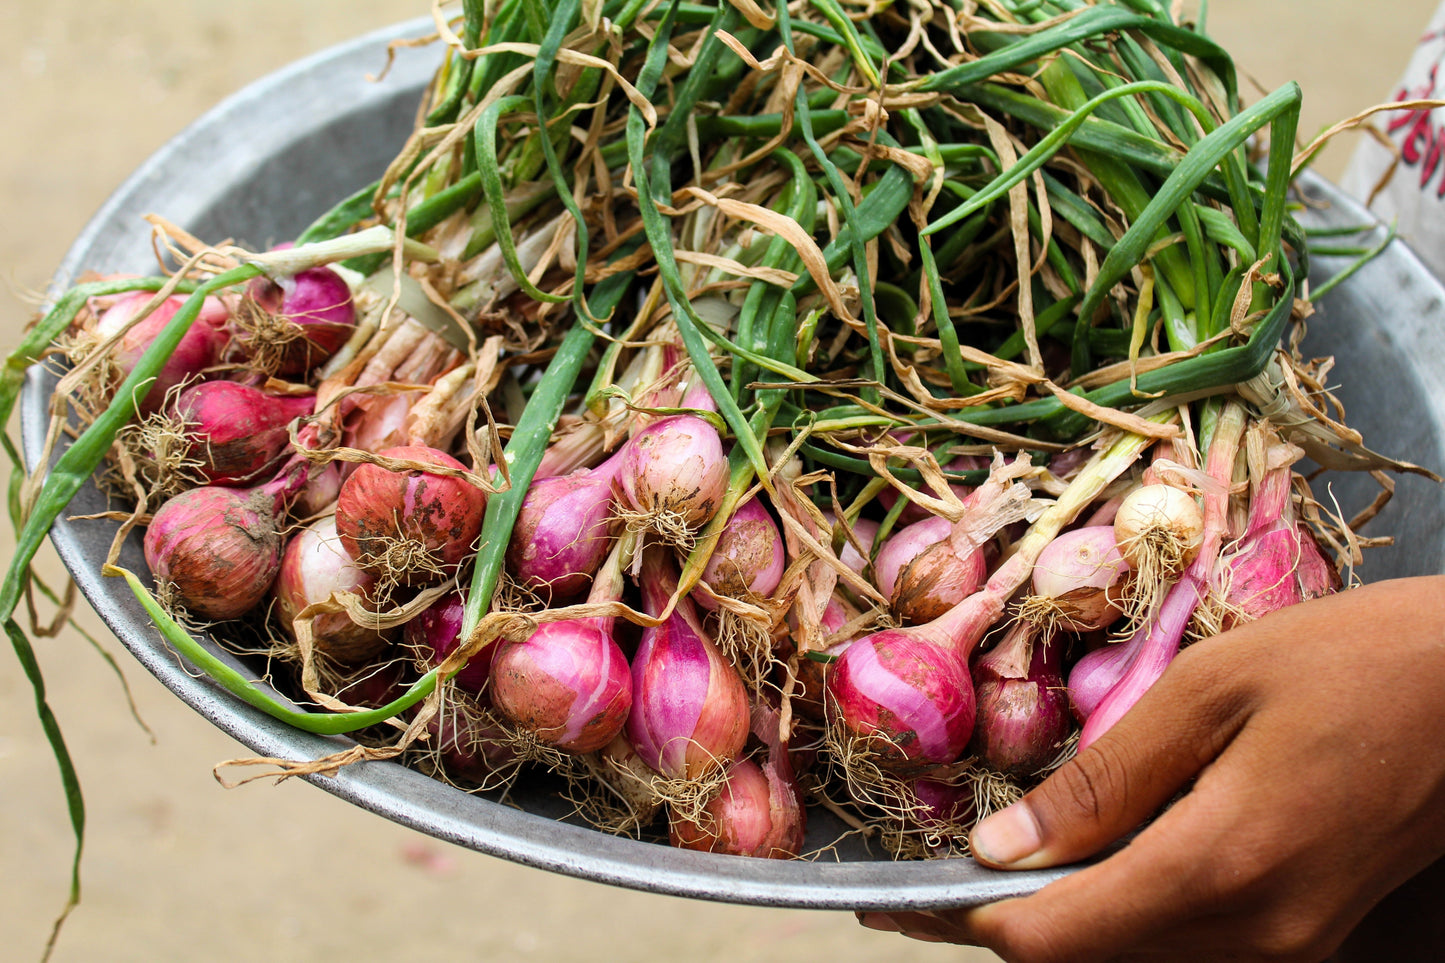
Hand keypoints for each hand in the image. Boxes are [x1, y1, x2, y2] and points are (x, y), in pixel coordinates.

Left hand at [859, 576, 1444, 961]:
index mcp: (1220, 869)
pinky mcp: (1310, 936)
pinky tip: (1081, 871)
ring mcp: (1290, 947)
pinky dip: (1116, 919)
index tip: (894, 894)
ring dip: (1053, 928)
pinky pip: (1183, 947)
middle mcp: (1256, 937)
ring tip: (981, 882)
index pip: (1053, 938)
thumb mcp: (1209, 692)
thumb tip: (1001, 850)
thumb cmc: (1353, 661)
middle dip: (994, 930)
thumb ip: (1102, 781)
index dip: (962, 921)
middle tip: (920, 891)